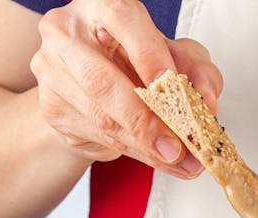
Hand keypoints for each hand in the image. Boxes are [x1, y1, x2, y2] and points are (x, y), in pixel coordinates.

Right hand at [30, 0, 222, 176]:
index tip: (170, 87)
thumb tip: (206, 103)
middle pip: (101, 80)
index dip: (148, 54)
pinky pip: (97, 137)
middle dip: (144, 121)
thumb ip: (197, 72)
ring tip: (180, 161)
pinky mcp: (51, 108)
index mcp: (100, 5)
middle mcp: (67, 33)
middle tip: (176, 148)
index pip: (122, 19)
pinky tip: (158, 159)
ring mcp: (53, 72)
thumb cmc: (138, 60)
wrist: (96, 84)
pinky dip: (133, 153)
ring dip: (144, 146)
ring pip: (101, 118)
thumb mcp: (176, 57)